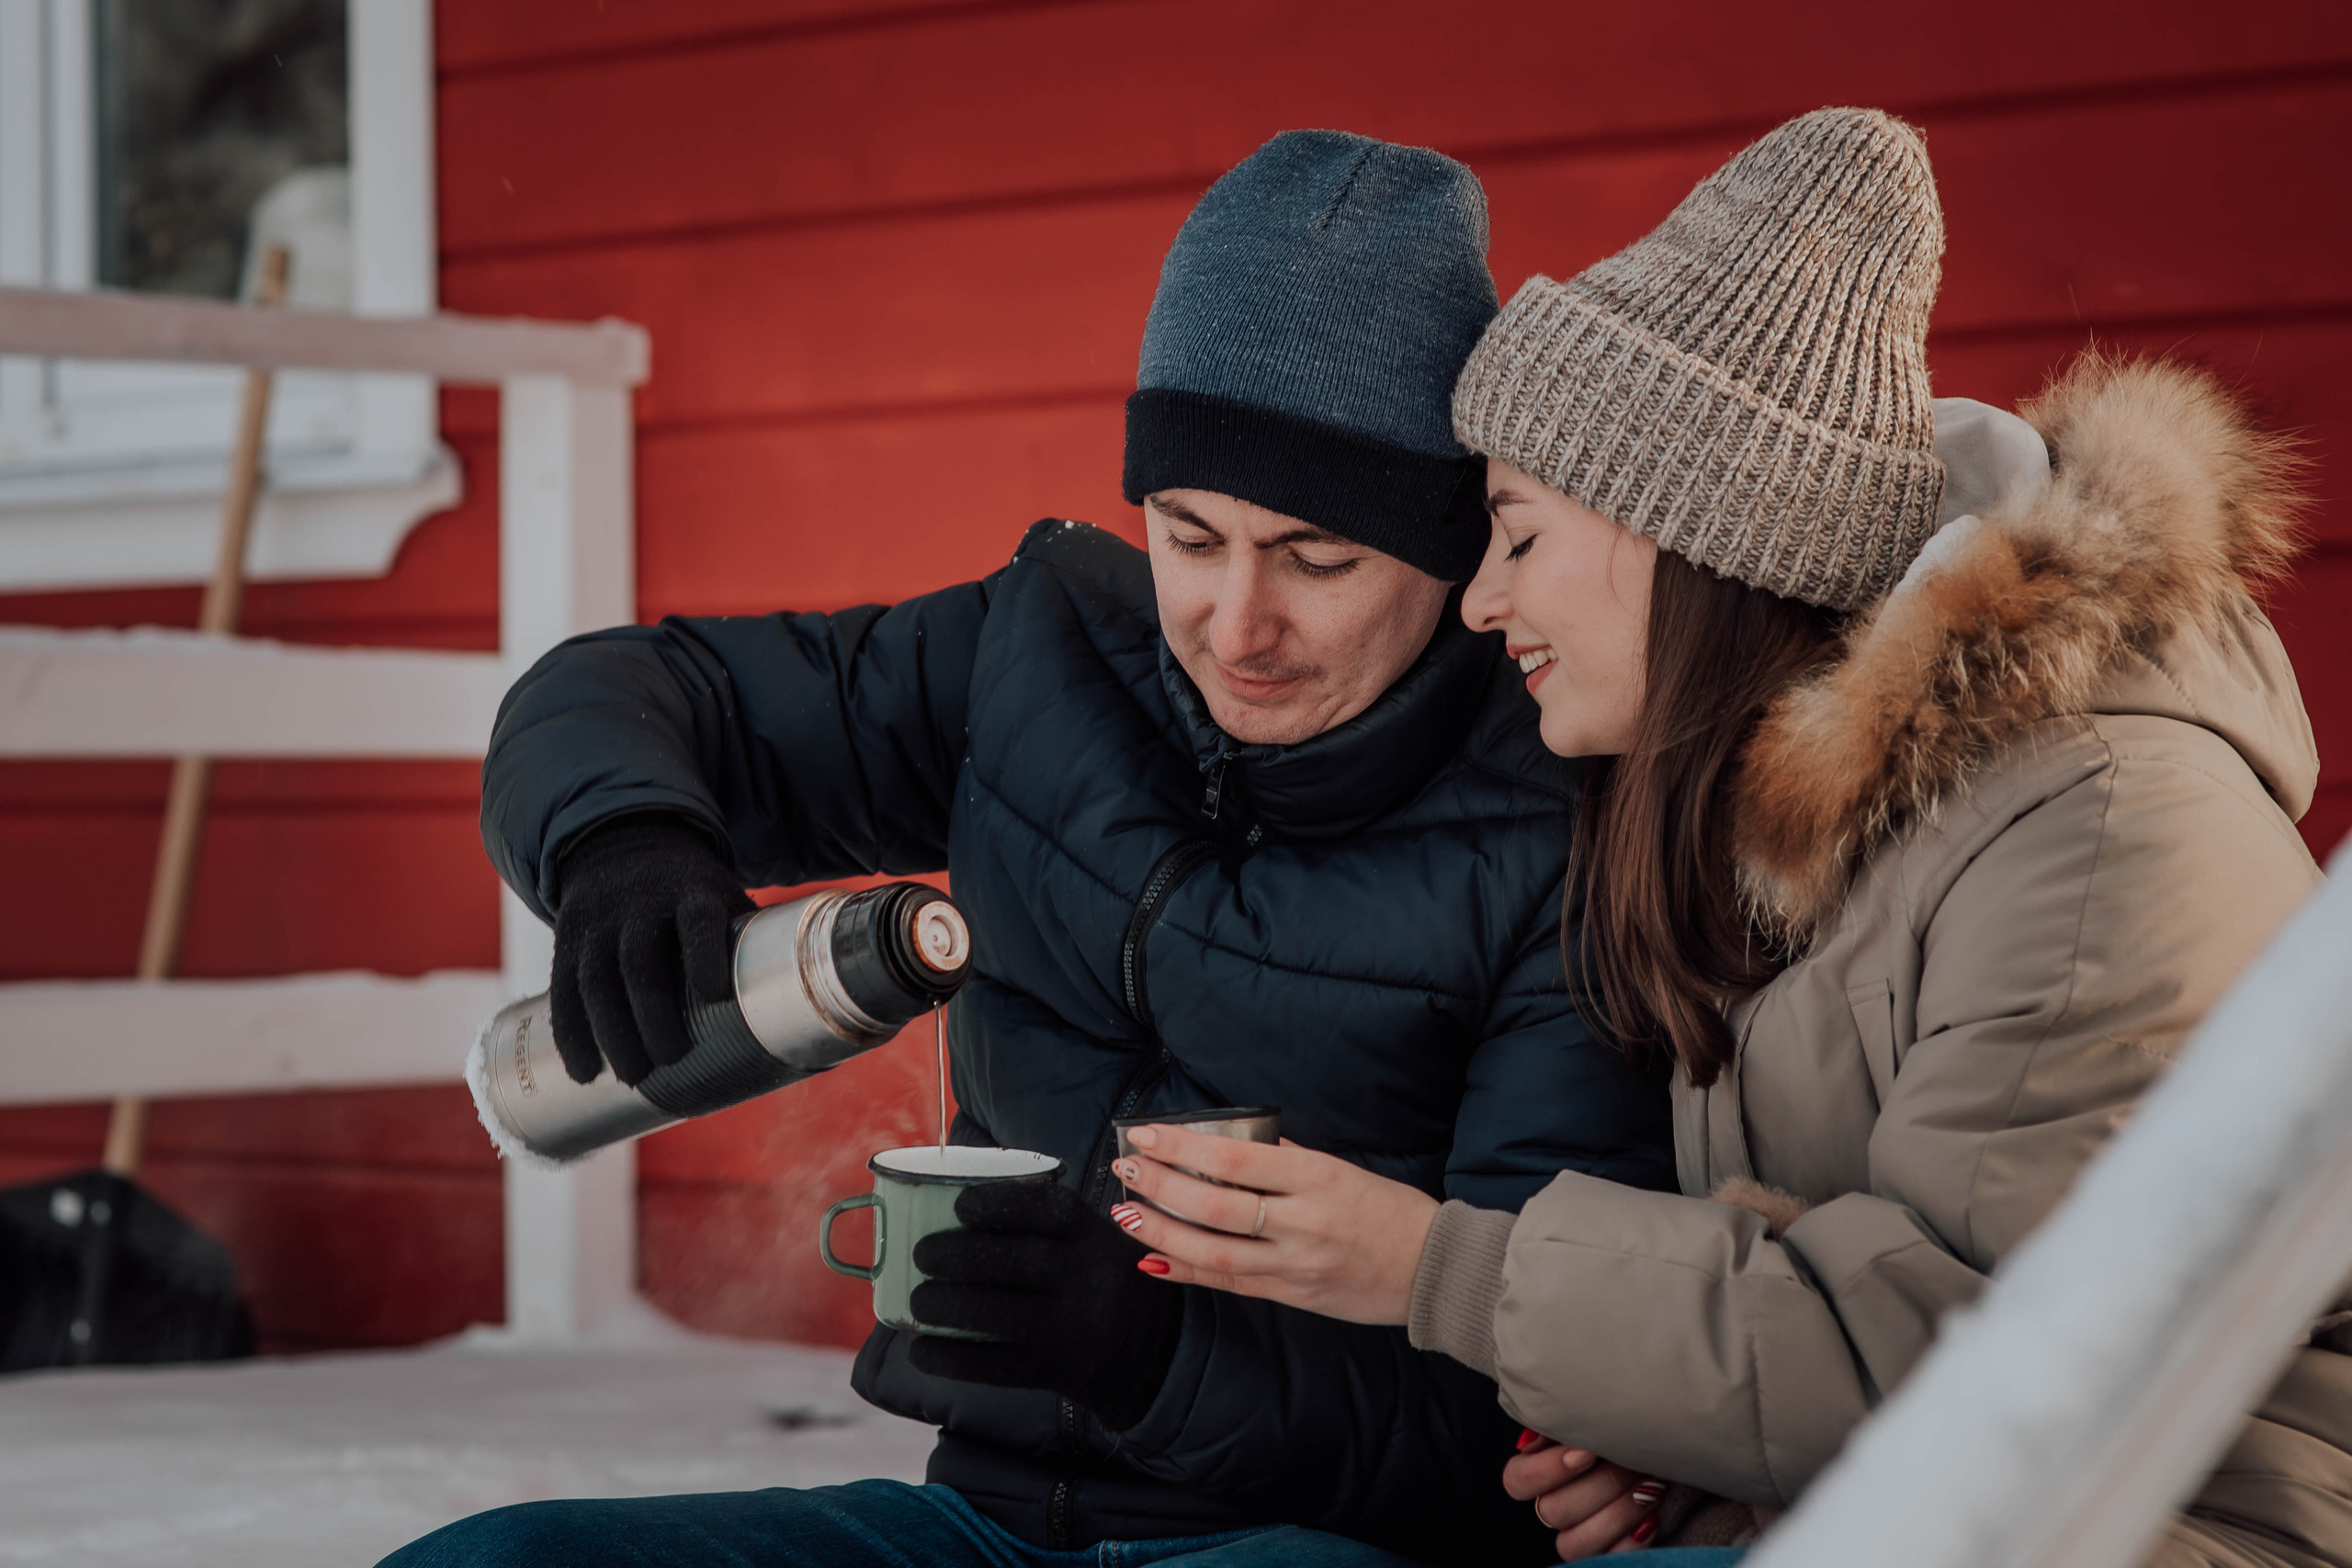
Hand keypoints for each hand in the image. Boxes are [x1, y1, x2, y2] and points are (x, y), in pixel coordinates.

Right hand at [549, 817, 751, 1085]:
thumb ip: (754, 946)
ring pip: (596, 980)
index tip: (714, 995)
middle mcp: (639, 905)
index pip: (698, 920)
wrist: (624, 840)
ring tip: (633, 1076)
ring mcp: (599, 922)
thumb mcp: (724, 897)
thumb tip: (815, 1021)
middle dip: (653, 1014)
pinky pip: (564, 989)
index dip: (705, 955)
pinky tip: (584, 1070)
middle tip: (670, 1060)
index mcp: (691, 891)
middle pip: (640, 962)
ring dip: (611, 1032)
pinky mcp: (568, 939)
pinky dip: (572, 1033)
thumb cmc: (692, 890)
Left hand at [907, 1180, 1185, 1431]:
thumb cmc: (1101, 1277)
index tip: (961, 1205)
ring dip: (947, 1305)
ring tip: (919, 1299)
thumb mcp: (1093, 1239)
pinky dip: (951, 1358)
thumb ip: (1044, 1224)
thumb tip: (953, 1211)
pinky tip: (921, 1350)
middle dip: (958, 1254)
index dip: (999, 1204)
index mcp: (1094, 1236)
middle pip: (1016, 1260)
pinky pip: (994, 1365)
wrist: (1154, 1350)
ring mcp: (1072, 1328)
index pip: (1047, 1210)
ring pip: (1000, 1314)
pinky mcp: (1055, 1369)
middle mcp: (1088, 1278)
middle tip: (923, 1253)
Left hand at [1107, 1124, 1438, 1324]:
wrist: (1432, 1270)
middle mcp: (1303, 1222)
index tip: (1146, 1135)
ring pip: (1215, 1250)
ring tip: (1126, 1214)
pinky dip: (1188, 1271)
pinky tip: (1154, 1259)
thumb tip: (1234, 1147)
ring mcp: (1296, 1264)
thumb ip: (1288, 1159)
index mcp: (1317, 1178)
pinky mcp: (1293, 1295)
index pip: (1235, 1160)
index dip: (1182, 1148)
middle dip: (1161, 1186)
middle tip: (1125, 1169)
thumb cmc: (1390, 1211)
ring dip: (1163, 1232)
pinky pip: (1230, 1283)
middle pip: (1216, 1205)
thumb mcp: (1343, 1169)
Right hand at [1505, 1431, 1665, 1557]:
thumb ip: (1559, 1422)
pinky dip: (1633, 1540)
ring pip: (1574, 1544)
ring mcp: (1580, 1535)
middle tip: (1632, 1463)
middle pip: (1553, 1511)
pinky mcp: (1609, 1553)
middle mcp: (1554, 1508)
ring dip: (1617, 1513)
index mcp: (1540, 1473)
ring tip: (1650, 1487)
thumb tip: (1530, 1441)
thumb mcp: (1594, 1417)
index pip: (1517, 1481)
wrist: (1666, 1449)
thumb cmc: (1625, 1429)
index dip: (1546, 1471)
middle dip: (1601, 1485)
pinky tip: (1652, 1516)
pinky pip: (1610, 1559)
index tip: (1586, 1452)